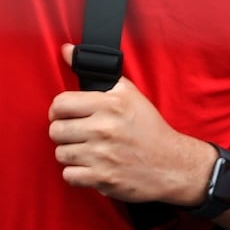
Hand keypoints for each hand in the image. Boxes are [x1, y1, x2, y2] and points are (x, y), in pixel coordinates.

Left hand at [50, 45, 208, 205]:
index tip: (65, 116)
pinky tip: (90, 168)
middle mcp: (104, 129)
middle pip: (56, 131)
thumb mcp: (128, 93)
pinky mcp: (104, 178)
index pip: (60, 104)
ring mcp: (103, 155)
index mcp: (110, 105)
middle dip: (64, 134)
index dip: (58, 111)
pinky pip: (70, 176)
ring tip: (86, 152)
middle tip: (77, 136)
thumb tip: (66, 50)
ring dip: (71, 154)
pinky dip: (77, 174)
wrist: (173, 165)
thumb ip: (97, 72)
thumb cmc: (150, 129)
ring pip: (61, 154)